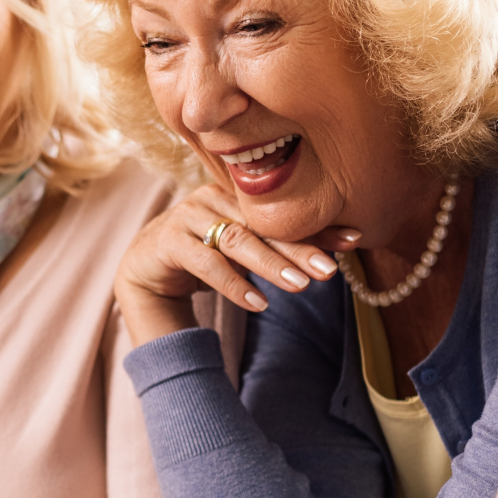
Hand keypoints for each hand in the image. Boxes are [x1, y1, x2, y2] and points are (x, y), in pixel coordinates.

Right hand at [115, 184, 358, 346]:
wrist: (143, 273)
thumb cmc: (202, 260)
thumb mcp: (243, 254)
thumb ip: (277, 249)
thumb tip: (333, 256)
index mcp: (234, 195)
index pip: (281, 212)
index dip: (317, 226)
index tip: (354, 239)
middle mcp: (211, 198)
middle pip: (262, 224)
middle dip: (300, 247)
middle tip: (330, 270)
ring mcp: (186, 217)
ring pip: (236, 240)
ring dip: (271, 265)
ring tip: (301, 287)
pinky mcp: (166, 242)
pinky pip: (205, 263)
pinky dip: (233, 284)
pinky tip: (258, 303)